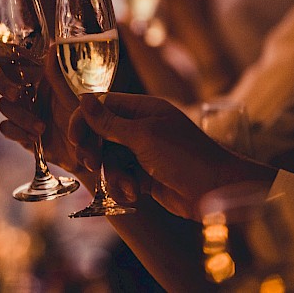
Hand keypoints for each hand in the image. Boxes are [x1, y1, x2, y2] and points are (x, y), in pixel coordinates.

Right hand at [0, 45, 89, 178]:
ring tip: (42, 127)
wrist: (89, 149)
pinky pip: (5, 127)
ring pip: (3, 105)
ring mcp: (23, 110)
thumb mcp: (76, 91)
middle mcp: (29, 89)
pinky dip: (17, 132)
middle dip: (5, 84)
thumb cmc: (88, 115)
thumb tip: (52, 46)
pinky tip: (34, 136)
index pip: (16, 58)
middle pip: (1, 79)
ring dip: (20, 116)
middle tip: (17, 93)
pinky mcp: (21, 131)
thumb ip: (60, 71)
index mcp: (41, 73)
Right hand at [70, 93, 276, 218]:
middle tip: (90, 163)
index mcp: (142, 109)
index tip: (75, 139)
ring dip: (113, 174)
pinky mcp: (144, 174)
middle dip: (94, 150)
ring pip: (108, 159)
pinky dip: (123, 187)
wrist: (218, 194)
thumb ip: (109, 121)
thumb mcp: (144, 136)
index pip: (102, 106)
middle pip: (100, 133)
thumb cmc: (186, 157)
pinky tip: (135, 195)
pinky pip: (120, 176)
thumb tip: (83, 98)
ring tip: (127, 186)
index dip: (84, 120)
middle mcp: (140, 127)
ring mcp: (142, 150)